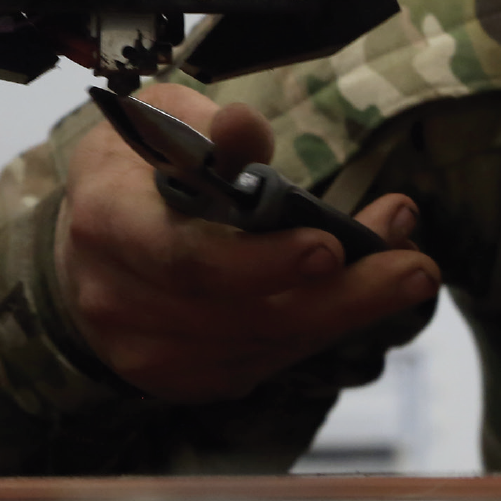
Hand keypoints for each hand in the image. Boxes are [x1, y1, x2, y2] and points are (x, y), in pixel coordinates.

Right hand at [57, 83, 440, 401]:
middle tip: (415, 266)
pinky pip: (269, 360)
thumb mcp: (159, 122)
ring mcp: (150, 351)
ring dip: (349, 305)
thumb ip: (206, 126)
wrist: (84, 250)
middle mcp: (119, 299)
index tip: (330, 246)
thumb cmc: (132, 172)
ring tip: (406, 263)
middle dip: (343, 294)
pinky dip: (322, 326)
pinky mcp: (186, 378)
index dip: (260, 261)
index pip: (186, 259)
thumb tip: (246, 127)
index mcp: (108, 222)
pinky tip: (359, 289)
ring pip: (268, 344)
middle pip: (245, 315)